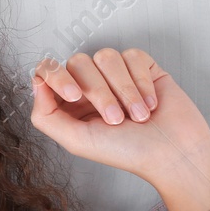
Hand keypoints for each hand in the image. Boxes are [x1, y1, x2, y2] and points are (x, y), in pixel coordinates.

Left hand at [29, 48, 209, 188]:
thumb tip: (35, 82)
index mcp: (71, 102)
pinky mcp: (144, 68)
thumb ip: (45, 115)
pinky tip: (151, 104)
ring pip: (106, 56)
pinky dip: (142, 82)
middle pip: (79, 62)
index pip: (49, 71)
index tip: (74, 95)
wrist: (173, 154)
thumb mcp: (76, 141)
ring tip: (138, 116)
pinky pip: (133, 56)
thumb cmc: (127, 152)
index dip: (57, 76)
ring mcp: (118, 75)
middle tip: (116, 120)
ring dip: (124, 90)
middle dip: (99, 92)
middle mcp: (91, 85)